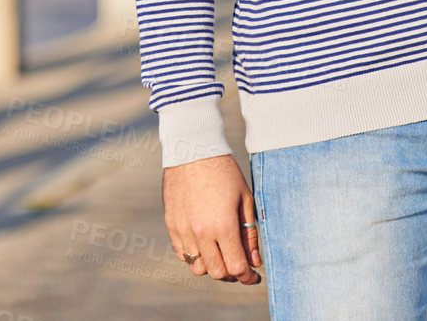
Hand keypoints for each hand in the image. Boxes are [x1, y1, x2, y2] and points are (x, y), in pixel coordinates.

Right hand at [163, 154, 261, 284]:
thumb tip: (254, 261)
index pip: (236, 268)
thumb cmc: (225, 172)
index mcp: (223, 226)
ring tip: (221, 253)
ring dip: (212, 266)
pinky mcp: (171, 224)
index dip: (247, 276)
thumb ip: (250, 233)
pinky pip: (183, 254)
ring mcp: (183, 230)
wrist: (193, 150)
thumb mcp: (245, 199)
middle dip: (231, 273)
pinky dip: (195, 255)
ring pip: (197, 267)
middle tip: (239, 264)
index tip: (253, 276)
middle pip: (217, 272)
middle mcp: (201, 232)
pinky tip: (205, 243)